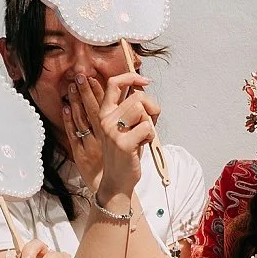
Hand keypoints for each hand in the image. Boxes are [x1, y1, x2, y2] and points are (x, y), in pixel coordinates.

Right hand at [66, 72, 158, 199]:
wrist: (118, 180)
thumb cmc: (126, 152)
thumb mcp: (125, 126)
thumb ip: (131, 108)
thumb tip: (142, 88)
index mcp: (104, 113)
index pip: (115, 83)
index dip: (132, 77)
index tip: (145, 81)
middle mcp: (105, 119)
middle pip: (138, 97)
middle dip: (151, 107)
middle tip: (149, 122)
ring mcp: (113, 131)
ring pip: (143, 110)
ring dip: (150, 123)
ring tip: (143, 135)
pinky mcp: (123, 143)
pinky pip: (147, 127)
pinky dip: (151, 136)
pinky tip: (143, 144)